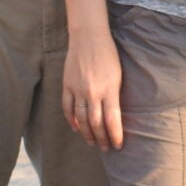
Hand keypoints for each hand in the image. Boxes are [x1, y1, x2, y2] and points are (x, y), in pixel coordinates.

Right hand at [62, 29, 124, 150]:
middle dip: (102, 139)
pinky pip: (67, 108)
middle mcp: (93, 92)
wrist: (89, 37)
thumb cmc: (109, 55)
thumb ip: (115, 95)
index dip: (115, 135)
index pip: (112, 120)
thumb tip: (114, 116)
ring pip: (80, 119)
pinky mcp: (67, 85)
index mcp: (110, 89)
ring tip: (93, 142)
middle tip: (106, 148)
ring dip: (87, 134)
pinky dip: (71, 121)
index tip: (119, 145)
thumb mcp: (119, 75)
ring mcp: (78, 89)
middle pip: (96, 123)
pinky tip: (77, 128)